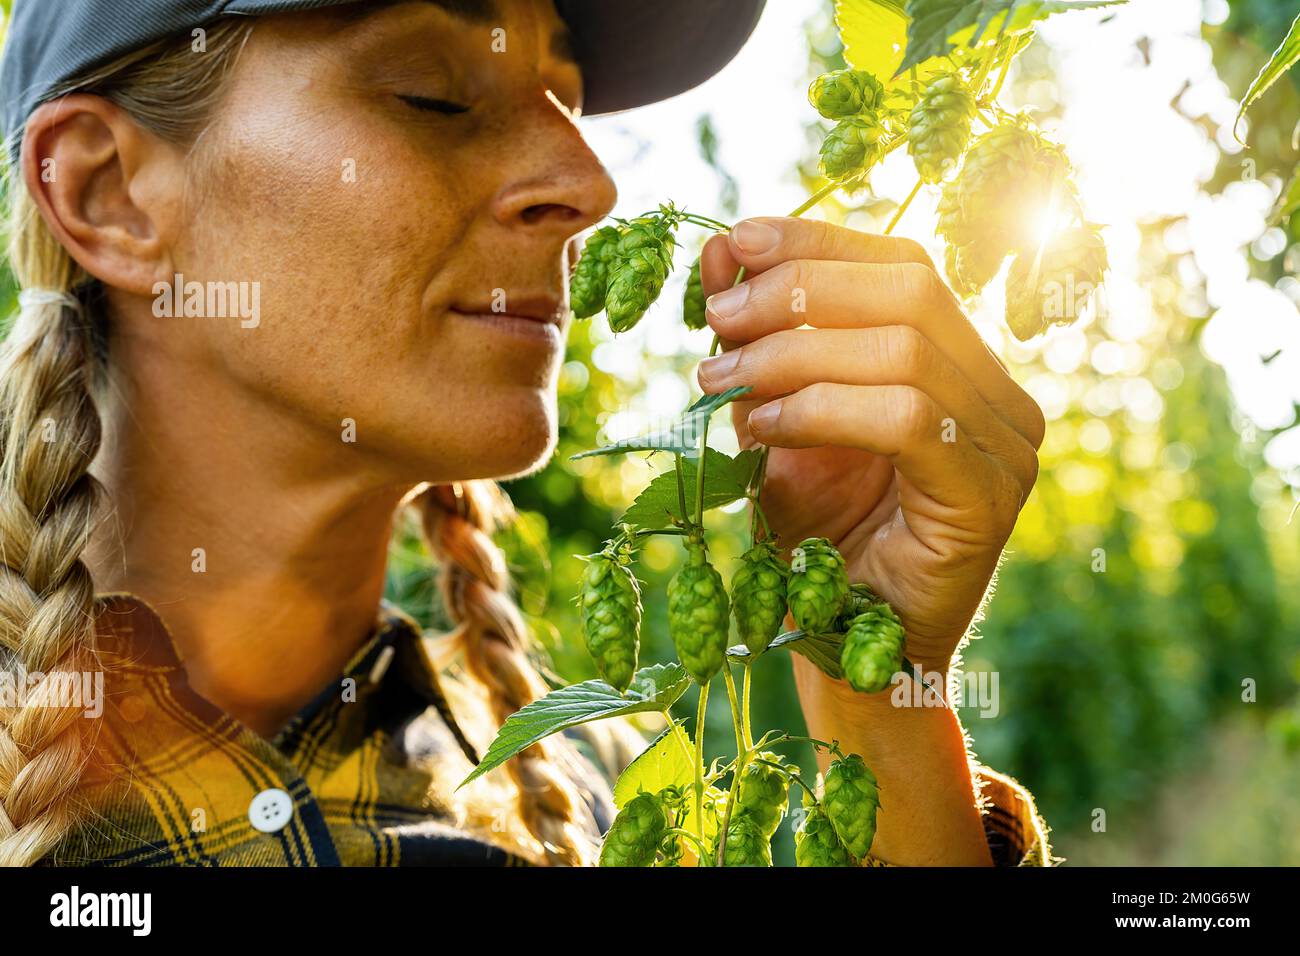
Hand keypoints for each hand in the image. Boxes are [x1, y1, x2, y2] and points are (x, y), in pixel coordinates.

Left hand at [697, 217, 1043, 675]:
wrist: (848, 649)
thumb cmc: (818, 536)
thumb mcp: (776, 419)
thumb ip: (759, 340)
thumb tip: (721, 249)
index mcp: (962, 362)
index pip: (903, 265)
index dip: (818, 242)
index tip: (735, 241)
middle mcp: (1001, 394)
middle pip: (911, 290)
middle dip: (797, 292)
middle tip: (716, 321)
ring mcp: (1009, 445)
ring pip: (906, 349)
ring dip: (793, 355)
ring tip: (720, 383)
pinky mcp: (990, 498)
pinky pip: (908, 420)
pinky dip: (820, 410)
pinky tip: (761, 431)